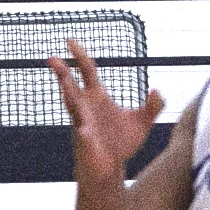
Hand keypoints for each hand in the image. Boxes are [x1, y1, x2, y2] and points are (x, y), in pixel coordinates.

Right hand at [51, 40, 167, 178]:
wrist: (113, 168)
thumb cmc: (121, 143)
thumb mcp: (143, 121)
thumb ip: (153, 106)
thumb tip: (157, 91)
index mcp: (97, 97)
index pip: (86, 70)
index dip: (79, 55)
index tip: (69, 41)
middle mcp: (85, 107)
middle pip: (71, 85)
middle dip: (62, 72)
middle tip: (52, 59)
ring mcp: (83, 124)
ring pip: (73, 107)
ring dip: (68, 95)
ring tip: (64, 83)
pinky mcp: (86, 143)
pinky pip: (84, 136)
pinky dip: (85, 133)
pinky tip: (85, 132)